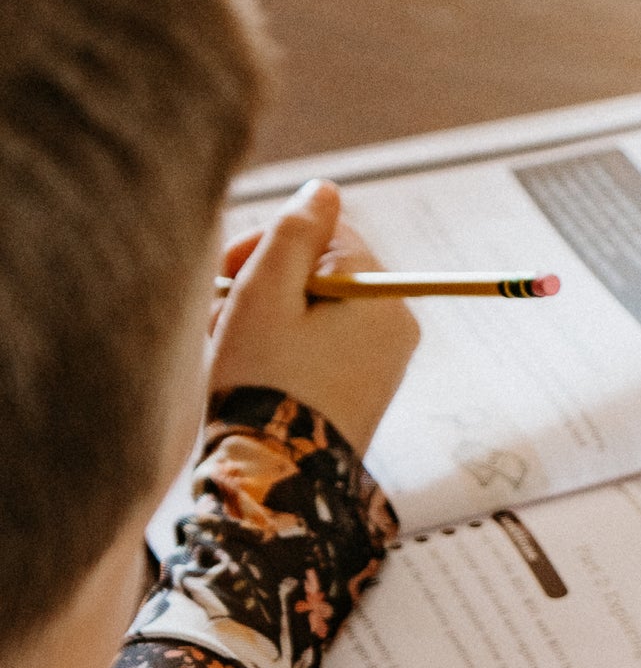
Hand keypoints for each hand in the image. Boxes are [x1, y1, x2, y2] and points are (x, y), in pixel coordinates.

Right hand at [208, 179, 418, 454]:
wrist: (276, 478)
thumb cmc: (266, 381)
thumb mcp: (268, 291)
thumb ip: (295, 232)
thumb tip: (325, 190)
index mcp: (381, 298)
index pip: (326, 234)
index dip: (269, 243)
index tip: (227, 271)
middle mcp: (394, 328)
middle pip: (318, 273)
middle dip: (261, 284)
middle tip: (219, 312)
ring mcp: (382, 364)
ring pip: (311, 311)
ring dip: (261, 317)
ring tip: (226, 346)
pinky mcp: (361, 393)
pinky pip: (318, 348)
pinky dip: (279, 348)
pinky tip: (245, 369)